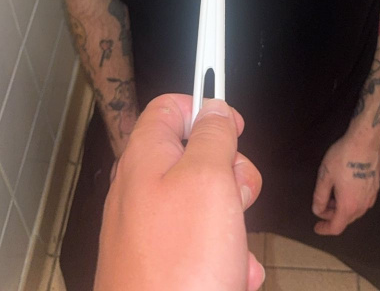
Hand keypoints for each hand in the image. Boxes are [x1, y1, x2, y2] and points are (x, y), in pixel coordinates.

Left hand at [95, 94, 263, 290]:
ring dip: (233, 223)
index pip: (171, 106)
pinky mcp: (161, 267)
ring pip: (206, 206)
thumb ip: (213, 135)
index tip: (233, 121)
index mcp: (146, 158)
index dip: (206, 106)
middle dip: (231, 174)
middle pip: (196, 157)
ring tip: (233, 247)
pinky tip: (230, 275)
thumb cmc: (177, 267)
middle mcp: (142, 191)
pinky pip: (204, 247)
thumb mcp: (209, 178)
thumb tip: (214, 109)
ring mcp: (149, 232)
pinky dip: (224, 257)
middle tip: (237, 194)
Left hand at [312, 134, 379, 235]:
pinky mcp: (376, 186)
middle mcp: (362, 205)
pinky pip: (362, 201)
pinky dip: (352, 201)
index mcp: (348, 206)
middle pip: (346, 219)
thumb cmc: (343, 158)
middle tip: (322, 205)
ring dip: (342, 208)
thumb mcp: (325, 176)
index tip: (317, 227)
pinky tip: (346, 188)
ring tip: (332, 195)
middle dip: (332, 216)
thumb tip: (318, 210)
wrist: (365, 142)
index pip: (336, 227)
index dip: (325, 229)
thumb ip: (320, 196)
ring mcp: (371, 196)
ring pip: (355, 211)